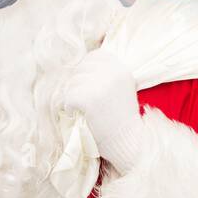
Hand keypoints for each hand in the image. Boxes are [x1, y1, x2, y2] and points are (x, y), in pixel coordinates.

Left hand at [61, 48, 144, 173]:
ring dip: (73, 96)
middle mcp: (112, 72)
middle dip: (78, 84)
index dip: (87, 70)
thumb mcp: (120, 88)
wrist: (129, 142)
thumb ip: (106, 74)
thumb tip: (78, 66)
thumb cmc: (121, 119)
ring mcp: (100, 84)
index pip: (94, 56)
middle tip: (84, 101)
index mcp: (121, 68)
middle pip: (80, 68)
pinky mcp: (88, 97)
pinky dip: (70, 107)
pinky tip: (81, 115)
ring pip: (72, 82)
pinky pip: (68, 97)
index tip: (89, 85)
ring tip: (84, 109)